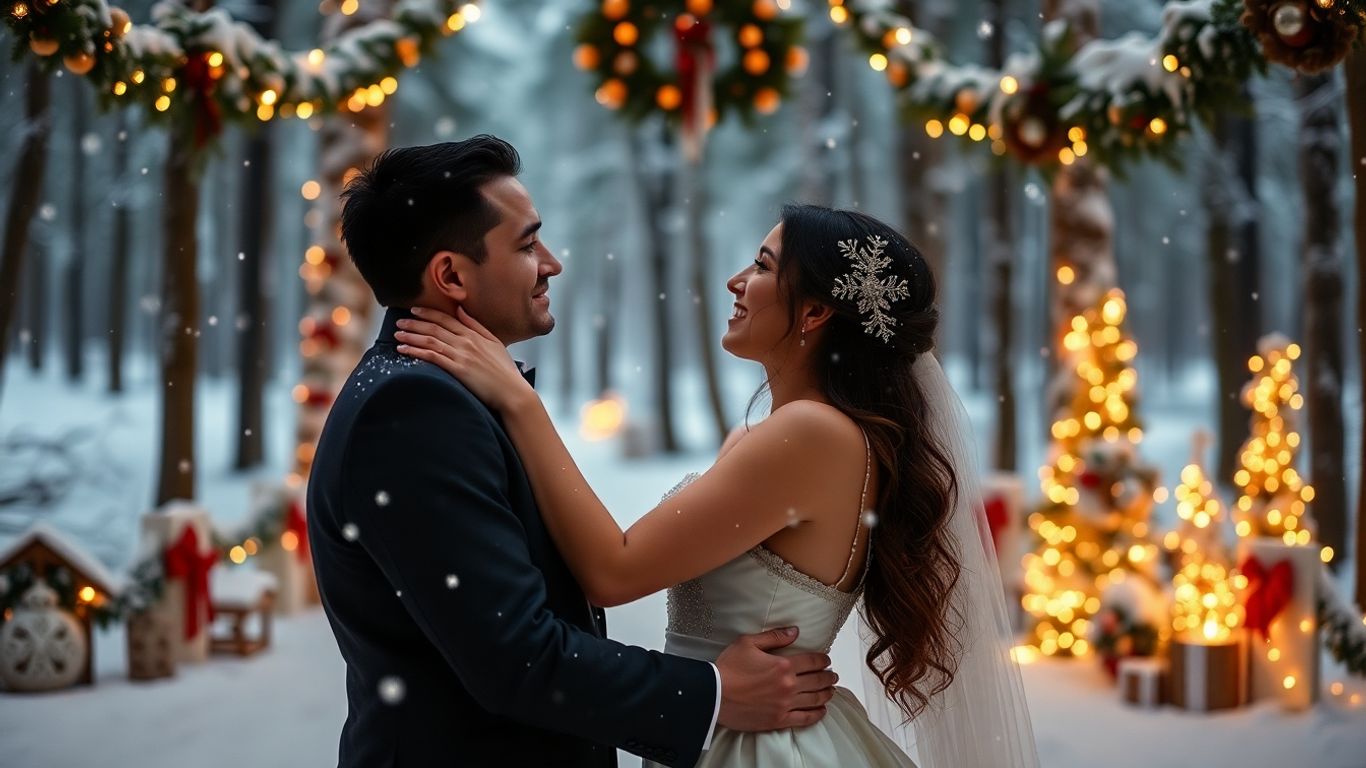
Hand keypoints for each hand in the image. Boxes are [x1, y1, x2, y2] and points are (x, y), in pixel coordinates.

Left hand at [395, 306, 532, 410]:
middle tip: (399, 322)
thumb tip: (460, 310)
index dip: (428, 313)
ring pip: (430, 341)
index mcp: (474, 334)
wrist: (511, 391)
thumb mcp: (494, 342)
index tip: (414, 310)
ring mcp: (461, 355)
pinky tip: (404, 350)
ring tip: (397, 335)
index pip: (446, 319)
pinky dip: (416, 351)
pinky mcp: (457, 369)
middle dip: (414, 324)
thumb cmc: (505, 370)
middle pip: (434, 328)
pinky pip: (432, 357)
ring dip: (411, 337)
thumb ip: (476, 325)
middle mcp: (465, 342)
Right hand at [714, 627, 836, 731]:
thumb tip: (795, 631)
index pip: (813, 661)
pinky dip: (817, 715)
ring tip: (831, 691)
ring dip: (827, 694)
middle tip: (833, 675)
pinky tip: (822, 711)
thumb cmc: (728, 667)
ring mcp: (785, 705)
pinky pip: (804, 719)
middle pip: (818, 681)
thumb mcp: (748, 643)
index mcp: (783, 665)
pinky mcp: (778, 720)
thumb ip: (774, 637)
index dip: (823, 660)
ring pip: (815, 700)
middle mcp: (789, 685)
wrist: (714, 695)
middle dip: (829, 677)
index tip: (827, 660)